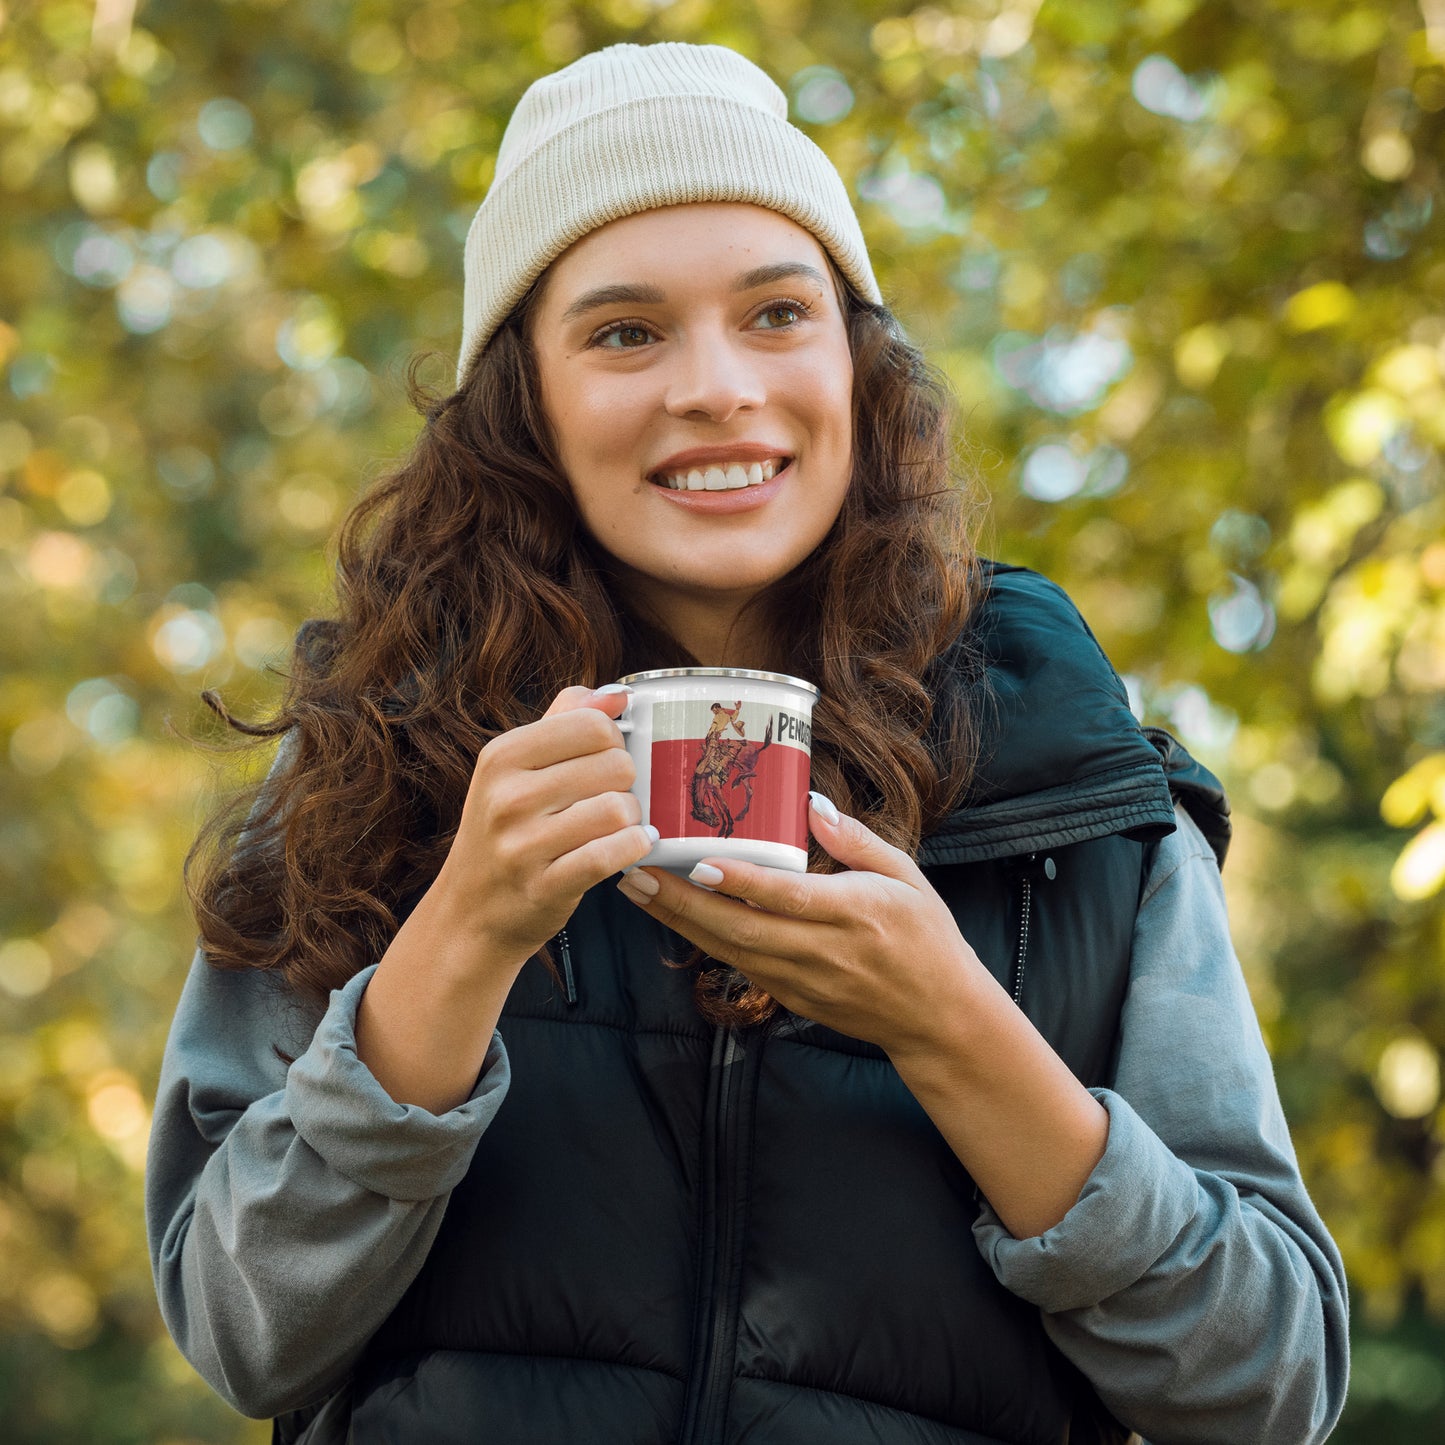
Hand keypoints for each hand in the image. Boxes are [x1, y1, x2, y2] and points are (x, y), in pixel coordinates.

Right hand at [434, 684, 655, 969]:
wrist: (471, 913)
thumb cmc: (505, 832)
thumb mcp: (515, 769)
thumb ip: (564, 721)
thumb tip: (617, 693)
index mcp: (501, 756)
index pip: (591, 724)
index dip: (614, 740)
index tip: (605, 759)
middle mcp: (507, 797)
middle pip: (614, 764)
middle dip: (627, 781)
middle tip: (612, 796)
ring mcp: (523, 845)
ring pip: (618, 808)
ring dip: (632, 818)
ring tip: (620, 824)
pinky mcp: (545, 886)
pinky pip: (611, 854)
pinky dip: (634, 847)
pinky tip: (633, 845)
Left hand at [616, 796, 979, 1056]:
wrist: (940, 1018)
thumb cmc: (927, 937)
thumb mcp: (907, 876)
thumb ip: (856, 839)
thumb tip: (808, 802)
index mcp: (855, 912)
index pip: (787, 898)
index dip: (740, 882)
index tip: (697, 862)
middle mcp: (824, 951)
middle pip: (741, 929)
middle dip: (682, 903)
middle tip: (636, 871)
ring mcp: (804, 981)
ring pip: (730, 951)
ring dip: (680, 922)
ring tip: (637, 889)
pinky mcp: (793, 999)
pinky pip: (740, 967)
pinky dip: (704, 941)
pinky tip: (673, 916)